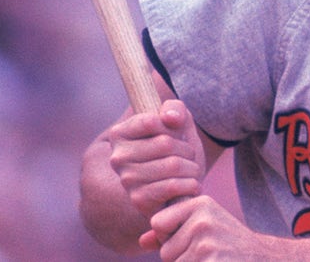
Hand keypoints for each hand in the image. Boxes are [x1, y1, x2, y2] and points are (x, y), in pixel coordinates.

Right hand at [107, 99, 204, 218]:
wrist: (183, 184)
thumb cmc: (179, 148)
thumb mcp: (180, 121)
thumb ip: (175, 108)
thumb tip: (171, 118)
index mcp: (120, 134)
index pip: (152, 121)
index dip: (174, 127)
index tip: (176, 135)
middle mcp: (117, 157)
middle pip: (165, 144)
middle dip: (187, 149)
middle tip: (188, 157)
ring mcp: (126, 180)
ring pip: (173, 165)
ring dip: (192, 168)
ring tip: (190, 171)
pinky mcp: (139, 200)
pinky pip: (173, 186)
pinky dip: (191, 184)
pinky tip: (191, 185)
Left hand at [143, 195, 286, 260]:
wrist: (260, 257)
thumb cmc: (227, 242)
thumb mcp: (202, 226)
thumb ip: (171, 231)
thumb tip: (142, 241)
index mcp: (200, 203)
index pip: (158, 222)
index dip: (169, 235)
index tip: (191, 236)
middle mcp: (203, 219)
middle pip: (165, 249)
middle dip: (180, 256)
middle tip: (207, 251)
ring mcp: (207, 242)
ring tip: (212, 258)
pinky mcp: (210, 261)